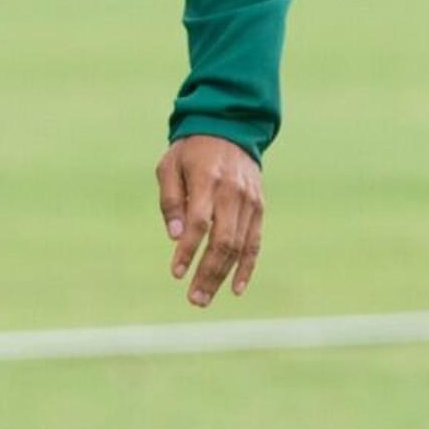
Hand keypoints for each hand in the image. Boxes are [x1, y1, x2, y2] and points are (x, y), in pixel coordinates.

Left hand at [157, 134, 265, 307]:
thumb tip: (175, 237)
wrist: (230, 129)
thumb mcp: (169, 166)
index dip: (189, 249)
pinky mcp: (259, 208)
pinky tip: (235, 288)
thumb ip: (170, 200)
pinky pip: (255, 242)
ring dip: (223, 275)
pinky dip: (247, 266)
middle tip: (194, 299)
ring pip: (239, 246)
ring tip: (204, 298)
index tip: (176, 273)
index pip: (199, 222)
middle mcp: (233, 193)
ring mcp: (249, 202)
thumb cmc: (191, 151)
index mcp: (208, 180)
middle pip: (223, 241)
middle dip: (208, 272)